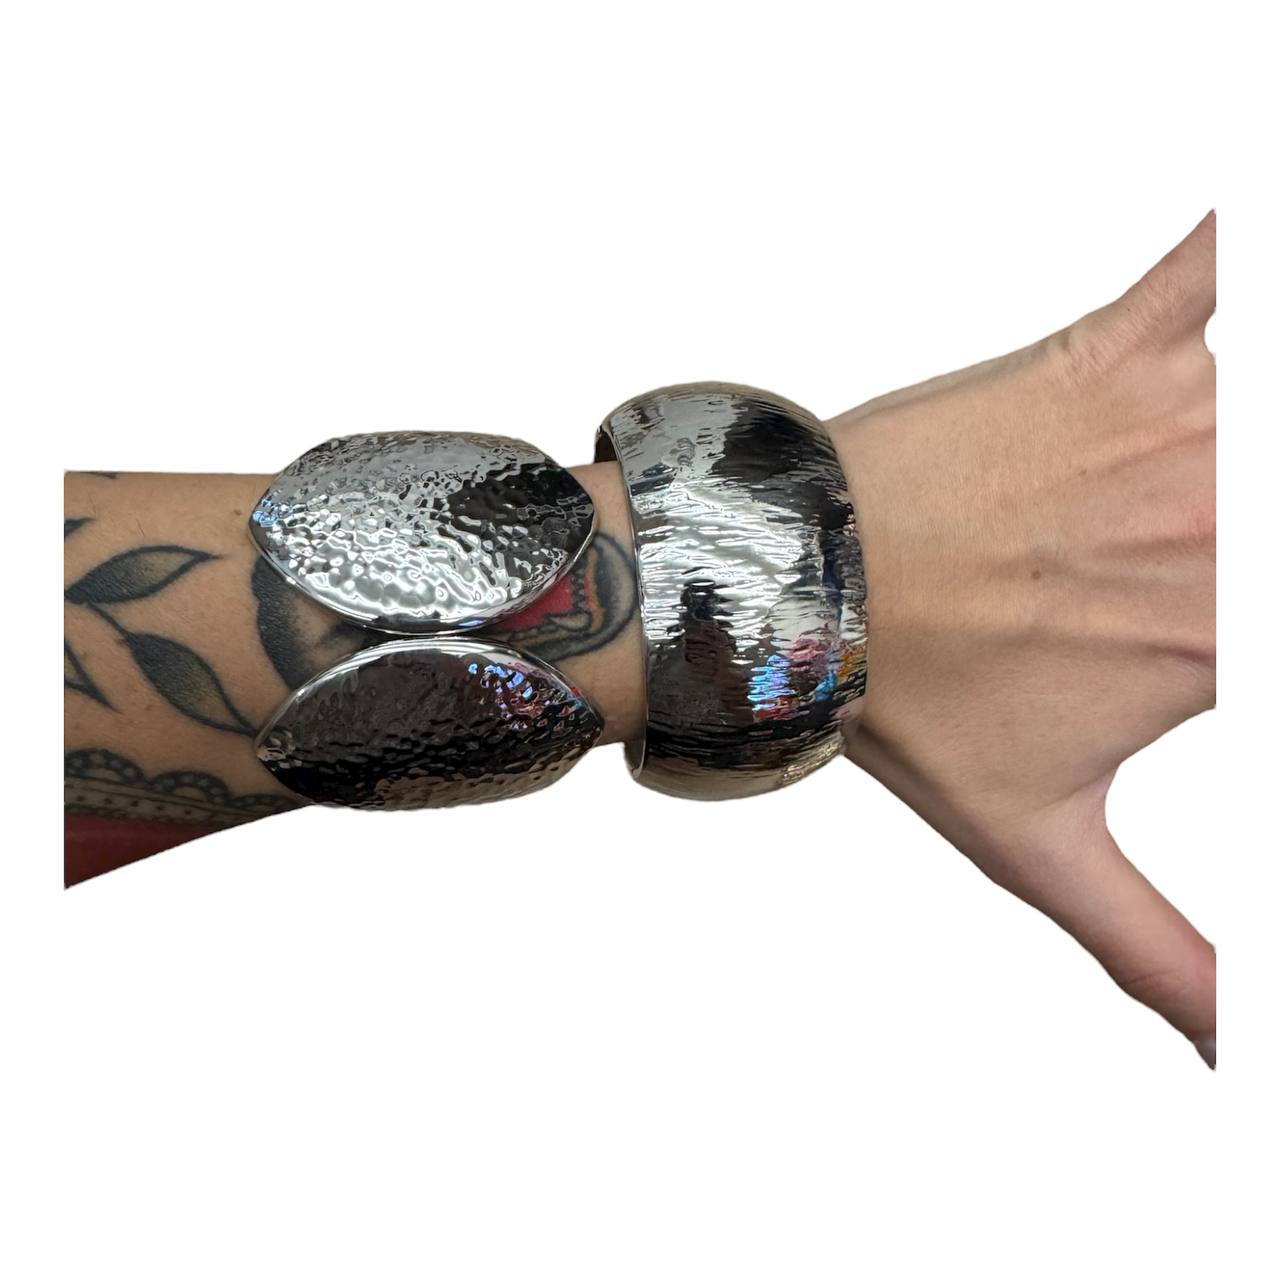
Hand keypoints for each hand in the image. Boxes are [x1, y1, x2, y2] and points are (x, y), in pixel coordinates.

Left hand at [828, 213, 1216, 1064]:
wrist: (792, 586)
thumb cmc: (905, 704)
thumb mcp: (1038, 849)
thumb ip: (1157, 952)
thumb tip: (1238, 1059)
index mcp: (1229, 646)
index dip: (1268, 632)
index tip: (1241, 637)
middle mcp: (1225, 528)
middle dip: (1262, 524)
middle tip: (1185, 562)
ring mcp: (1180, 428)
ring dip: (1261, 431)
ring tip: (1213, 482)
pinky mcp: (1113, 350)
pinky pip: (1223, 260)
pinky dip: (1250, 240)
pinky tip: (1257, 226)